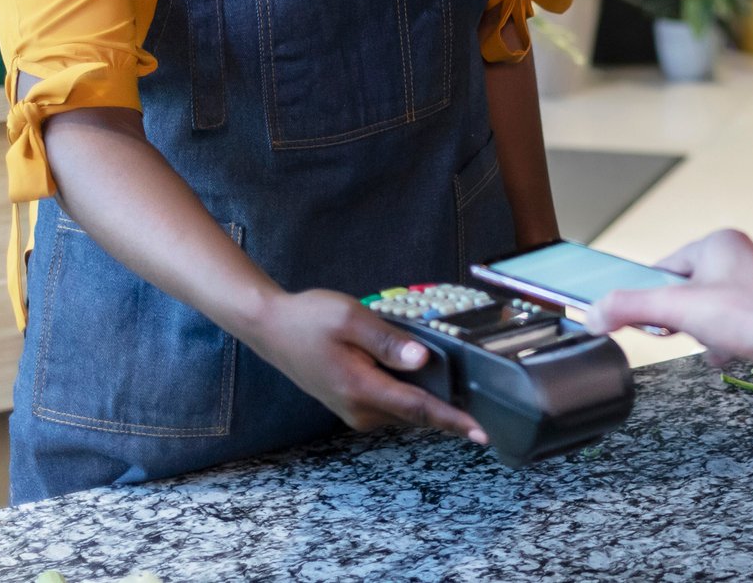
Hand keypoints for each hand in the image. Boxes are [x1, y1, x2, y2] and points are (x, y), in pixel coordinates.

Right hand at [252, 288, 487, 443]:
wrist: (271, 329)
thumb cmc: (309, 319)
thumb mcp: (351, 318)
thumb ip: (389, 340)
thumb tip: (423, 360)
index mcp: (362, 389)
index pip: (418, 409)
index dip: (453, 421)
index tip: (482, 434)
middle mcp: (360, 409)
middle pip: (416, 414)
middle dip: (448, 410)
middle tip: (482, 399)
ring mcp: (355, 410)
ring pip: (404, 410)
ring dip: (429, 402)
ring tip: (457, 386)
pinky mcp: (352, 404)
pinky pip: (391, 404)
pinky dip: (410, 396)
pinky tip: (419, 376)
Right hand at [585, 229, 752, 363]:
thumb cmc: (748, 317)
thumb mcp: (675, 309)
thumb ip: (629, 308)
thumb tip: (594, 313)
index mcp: (720, 242)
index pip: (667, 265)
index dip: (654, 293)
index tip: (650, 315)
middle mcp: (743, 255)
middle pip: (688, 290)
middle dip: (685, 317)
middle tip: (689, 329)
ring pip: (712, 310)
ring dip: (707, 332)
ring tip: (716, 340)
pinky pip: (735, 325)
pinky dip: (728, 341)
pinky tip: (731, 351)